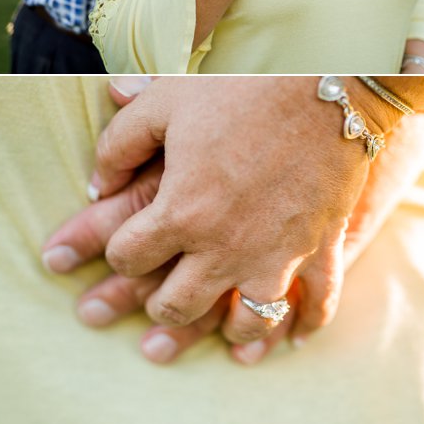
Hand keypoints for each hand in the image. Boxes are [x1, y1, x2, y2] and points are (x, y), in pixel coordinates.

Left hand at [65, 78, 402, 333]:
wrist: (328, 85)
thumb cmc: (239, 90)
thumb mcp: (164, 103)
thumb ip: (119, 144)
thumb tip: (96, 184)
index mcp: (180, 212)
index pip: (127, 258)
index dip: (116, 253)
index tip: (122, 245)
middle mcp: (224, 248)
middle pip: (175, 305)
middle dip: (156, 304)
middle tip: (154, 297)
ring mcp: (276, 256)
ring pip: (242, 322)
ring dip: (223, 326)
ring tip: (214, 319)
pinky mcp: (321, 250)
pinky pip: (314, 307)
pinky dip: (302, 325)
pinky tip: (292, 338)